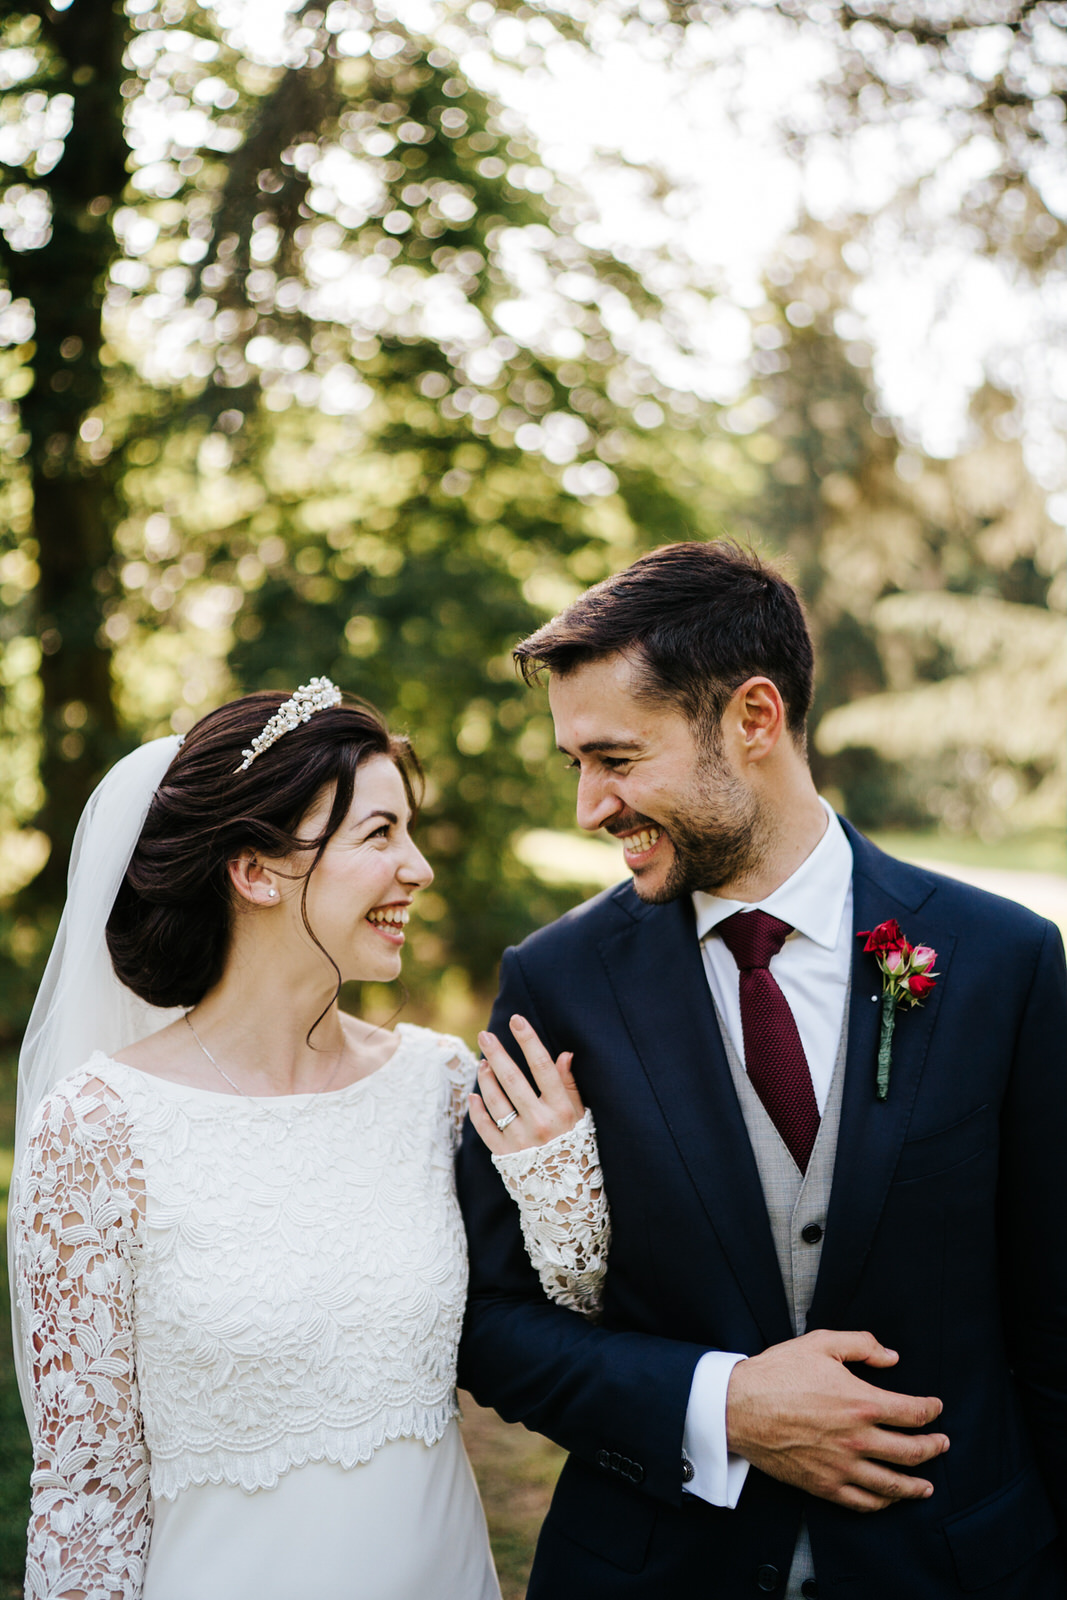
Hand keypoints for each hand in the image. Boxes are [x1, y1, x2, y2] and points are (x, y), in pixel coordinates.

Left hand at [469, 1014, 583, 1155]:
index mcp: (561, 1109)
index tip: (516, 1020)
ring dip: (486, 1078)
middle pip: (513, 1080)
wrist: (567, 1194)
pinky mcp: (504, 1155)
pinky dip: (477, 1110)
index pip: (543, 1066)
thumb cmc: (576, 1147)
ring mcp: (520, 1139)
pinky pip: (485, 1128)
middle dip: (497, 1054)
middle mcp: (540, 1122)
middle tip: (484, 1035)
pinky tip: (474, 1096)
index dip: (529, 1041)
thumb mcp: (581, 1116)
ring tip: (482, 1062)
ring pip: (495, 1101)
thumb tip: (565, 1053)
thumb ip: (570, 1085)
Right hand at [725, 1328, 948, 1511]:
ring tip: (927, 1485)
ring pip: (893, 1485)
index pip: (912, 1413)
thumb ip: (862, 1345)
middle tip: (942, 1444)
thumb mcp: (821, 1343)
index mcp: (861, 1402)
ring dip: (916, 1485)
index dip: (931, 1411)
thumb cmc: (778, 1373)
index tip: (936, 1408)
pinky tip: (889, 1498)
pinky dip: (883, 1503)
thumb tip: (891, 1357)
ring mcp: (842, 1466)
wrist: (740, 1406)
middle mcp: (858, 1439)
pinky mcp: (824, 1485)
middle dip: (933, 1448)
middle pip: (911, 1452)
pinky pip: (863, 1503)